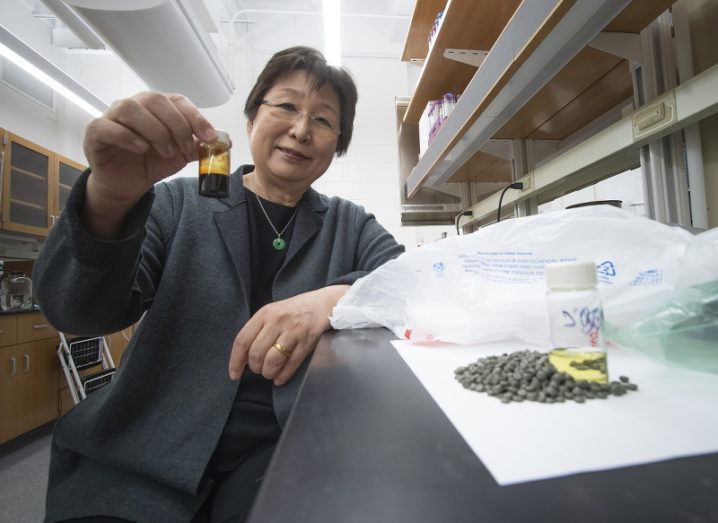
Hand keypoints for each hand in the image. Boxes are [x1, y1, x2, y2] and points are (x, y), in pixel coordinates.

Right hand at [82, 92, 216, 235]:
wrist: (127, 185)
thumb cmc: (150, 163)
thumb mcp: (180, 155)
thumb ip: (197, 146)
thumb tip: (224, 142)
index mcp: (157, 107)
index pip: (178, 101)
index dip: (195, 117)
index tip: (209, 137)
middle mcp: (135, 106)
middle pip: (155, 100)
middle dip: (176, 125)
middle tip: (184, 148)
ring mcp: (113, 116)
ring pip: (132, 109)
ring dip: (155, 130)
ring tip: (165, 152)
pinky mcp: (96, 132)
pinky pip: (108, 126)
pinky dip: (127, 136)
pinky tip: (142, 149)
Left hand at [229, 285, 349, 384]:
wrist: (321, 305)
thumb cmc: (292, 311)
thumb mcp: (271, 313)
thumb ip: (257, 331)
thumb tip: (243, 358)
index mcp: (264, 314)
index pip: (243, 340)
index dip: (236, 361)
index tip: (234, 374)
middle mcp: (277, 322)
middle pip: (256, 353)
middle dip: (255, 368)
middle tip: (258, 369)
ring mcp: (293, 332)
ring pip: (272, 361)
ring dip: (268, 373)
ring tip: (269, 373)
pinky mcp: (307, 342)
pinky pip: (291, 364)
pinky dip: (282, 376)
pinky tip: (279, 378)